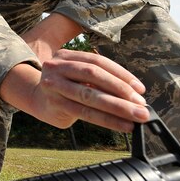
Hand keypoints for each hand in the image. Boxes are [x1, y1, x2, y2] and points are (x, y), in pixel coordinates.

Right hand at [26, 49, 148, 131]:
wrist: (37, 99)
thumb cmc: (66, 87)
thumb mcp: (77, 75)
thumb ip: (98, 79)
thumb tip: (135, 95)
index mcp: (65, 55)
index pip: (97, 61)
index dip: (121, 74)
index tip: (140, 89)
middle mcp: (56, 67)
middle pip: (93, 75)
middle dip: (121, 90)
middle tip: (142, 105)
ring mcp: (53, 85)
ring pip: (89, 95)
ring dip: (117, 107)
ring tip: (137, 117)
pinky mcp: (55, 104)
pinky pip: (85, 113)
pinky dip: (107, 120)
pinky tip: (123, 125)